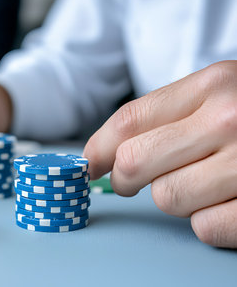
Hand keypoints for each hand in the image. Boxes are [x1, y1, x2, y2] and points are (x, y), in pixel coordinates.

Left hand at [84, 60, 236, 247]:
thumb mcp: (219, 93)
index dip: (99, 148)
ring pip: (167, 198)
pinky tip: (227, 202)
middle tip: (132, 181)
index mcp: (214, 84)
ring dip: (177, 197)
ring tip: (202, 182)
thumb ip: (164, 116)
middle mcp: (231, 118)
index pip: (129, 121)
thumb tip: (102, 153)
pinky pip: (205, 227)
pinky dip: (208, 221)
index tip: (90, 165)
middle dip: (126, 178)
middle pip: (136, 161)